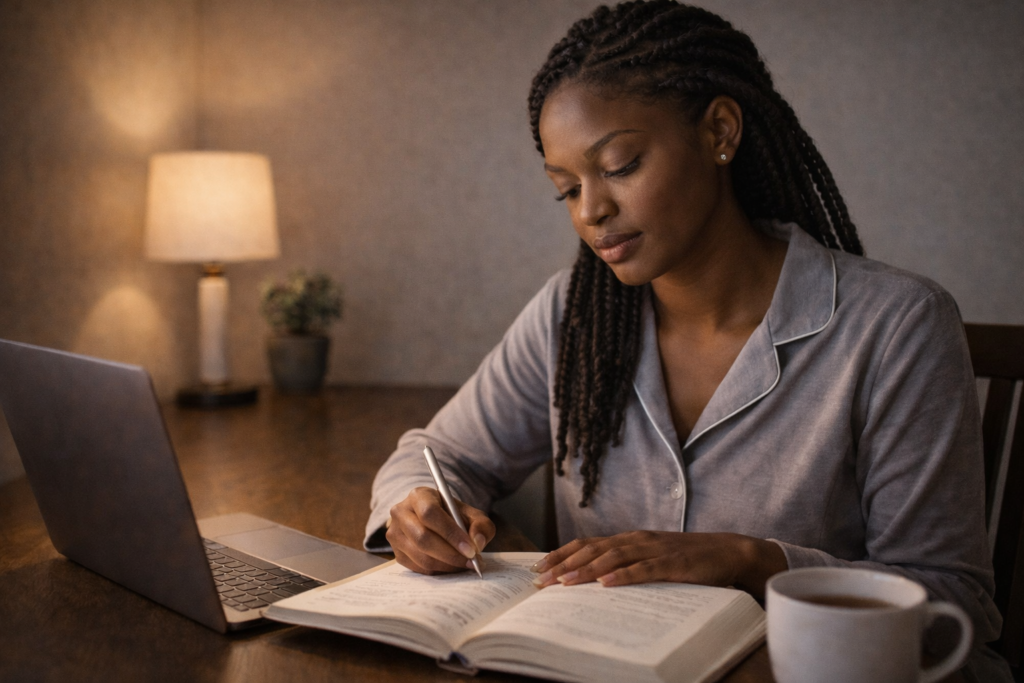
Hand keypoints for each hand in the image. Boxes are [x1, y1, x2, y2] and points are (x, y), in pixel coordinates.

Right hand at [386, 487, 495, 574]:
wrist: (433, 521)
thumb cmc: (452, 516)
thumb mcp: (470, 514)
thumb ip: (481, 525)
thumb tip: (478, 543)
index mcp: (418, 496)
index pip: (430, 514)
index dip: (451, 533)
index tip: (471, 549)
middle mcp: (401, 513)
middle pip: (423, 538)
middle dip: (451, 554)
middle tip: (472, 561)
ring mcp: (395, 534)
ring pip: (421, 557)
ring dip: (448, 565)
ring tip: (466, 564)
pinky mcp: (396, 553)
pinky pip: (419, 568)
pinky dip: (439, 571)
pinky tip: (453, 566)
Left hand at [530, 531, 787, 598]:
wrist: (728, 551)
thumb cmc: (687, 559)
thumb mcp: (651, 558)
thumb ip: (626, 563)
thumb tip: (594, 579)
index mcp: (629, 539)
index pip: (587, 544)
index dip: (561, 554)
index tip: (538, 567)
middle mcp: (637, 540)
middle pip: (593, 550)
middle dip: (564, 564)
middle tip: (541, 579)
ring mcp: (654, 550)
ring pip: (613, 558)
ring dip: (586, 570)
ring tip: (564, 582)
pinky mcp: (672, 564)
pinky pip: (644, 570)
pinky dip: (624, 576)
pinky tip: (607, 584)